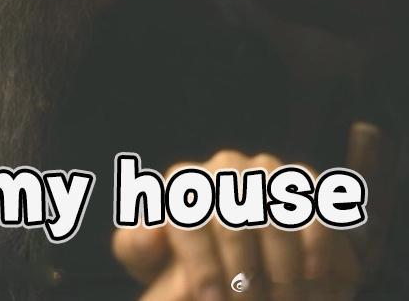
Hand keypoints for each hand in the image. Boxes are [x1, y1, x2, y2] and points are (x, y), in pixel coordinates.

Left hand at [112, 149, 364, 299]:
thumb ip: (138, 246)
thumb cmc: (190, 258)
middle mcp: (224, 167)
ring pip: (274, 214)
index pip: (188, 216)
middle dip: (242, 274)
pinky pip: (313, 208)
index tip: (211, 299)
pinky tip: (312, 281)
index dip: (201, 263)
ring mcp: (265, 169)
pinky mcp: (303, 181)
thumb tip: (149, 232)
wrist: (238, 257)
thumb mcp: (151, 258)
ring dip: (281, 269)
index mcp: (183, 181)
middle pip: (233, 219)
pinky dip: (316, 248)